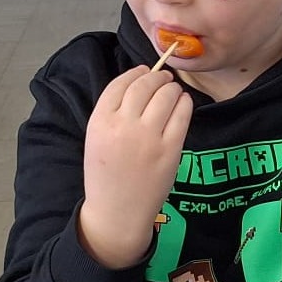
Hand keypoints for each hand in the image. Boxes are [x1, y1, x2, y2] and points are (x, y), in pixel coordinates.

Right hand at [79, 66, 192, 268]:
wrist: (118, 211)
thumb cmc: (106, 175)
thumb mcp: (96, 139)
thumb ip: (112, 114)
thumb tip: (138, 86)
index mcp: (100, 121)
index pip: (120, 84)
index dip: (135, 73)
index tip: (144, 71)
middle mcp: (123, 125)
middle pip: (145, 86)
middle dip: (157, 78)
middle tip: (164, 78)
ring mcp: (149, 137)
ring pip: (165, 96)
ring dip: (172, 88)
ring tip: (174, 89)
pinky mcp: (170, 150)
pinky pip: (182, 116)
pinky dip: (185, 104)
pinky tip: (184, 102)